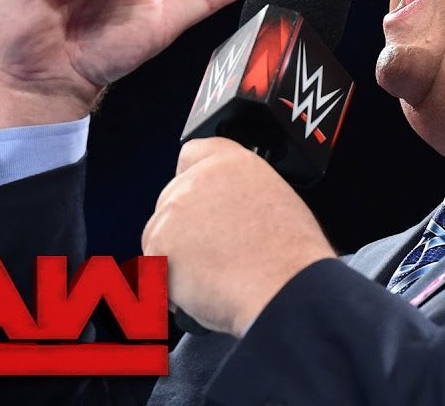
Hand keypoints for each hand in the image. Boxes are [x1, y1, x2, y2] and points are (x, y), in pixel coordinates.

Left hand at [141, 137, 336, 335]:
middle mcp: (200, 179)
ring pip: (158, 235)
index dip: (190, 179)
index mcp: (233, 163)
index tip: (197, 203)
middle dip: (183, 229)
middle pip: (170, 200)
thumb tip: (225, 214)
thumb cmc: (291, 258)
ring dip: (176, 258)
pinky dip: (170, 284)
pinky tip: (204, 291)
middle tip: (213, 255)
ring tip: (217, 277)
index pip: (192, 153)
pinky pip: (153, 267)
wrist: (286, 288)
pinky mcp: (160, 243)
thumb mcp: (277, 204)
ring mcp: (176, 209)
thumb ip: (241, 196)